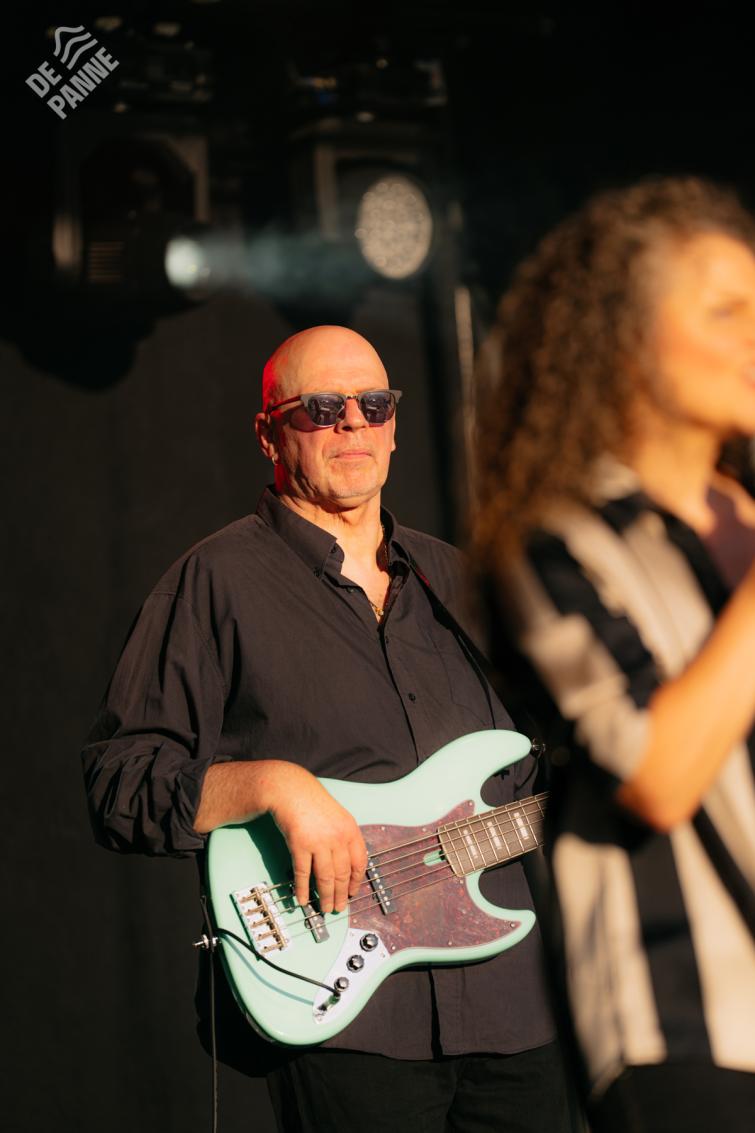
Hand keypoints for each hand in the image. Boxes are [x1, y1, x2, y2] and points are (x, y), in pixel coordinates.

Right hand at [265, 764, 367, 913]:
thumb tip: (347, 862)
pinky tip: (303, 899)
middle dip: (341, 895)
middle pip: (342, 874)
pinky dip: (303, 889)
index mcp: (350, 830)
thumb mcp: (338, 817)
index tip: (353, 892)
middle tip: (339, 907)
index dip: (357, 881)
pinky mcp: (300, 846)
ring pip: (325, 878)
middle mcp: (338, 838)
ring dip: (325, 897)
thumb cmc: (313, 803)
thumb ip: (345, 838)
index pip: (359, 862)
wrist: (291, 791)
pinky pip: (303, 874)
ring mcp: (319, 842)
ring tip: (325, 908)